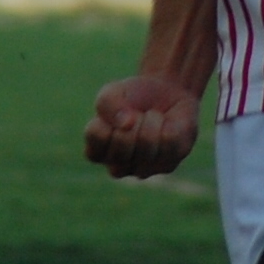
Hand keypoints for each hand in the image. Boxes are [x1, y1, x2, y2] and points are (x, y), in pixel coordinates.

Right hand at [83, 75, 200, 179]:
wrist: (166, 93)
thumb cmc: (132, 97)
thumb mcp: (111, 93)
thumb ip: (107, 104)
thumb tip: (126, 124)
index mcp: (98, 152)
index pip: (95, 145)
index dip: (106, 124)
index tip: (114, 113)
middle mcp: (118, 168)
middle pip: (121, 147)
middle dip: (131, 121)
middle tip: (136, 114)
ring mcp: (144, 171)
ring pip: (146, 143)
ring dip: (150, 120)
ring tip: (152, 117)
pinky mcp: (169, 165)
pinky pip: (169, 140)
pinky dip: (168, 122)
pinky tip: (167, 124)